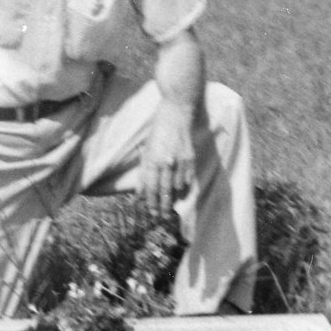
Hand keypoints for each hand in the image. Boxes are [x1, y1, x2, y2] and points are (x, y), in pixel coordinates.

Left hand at [140, 101, 195, 219]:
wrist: (176, 113)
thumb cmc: (158, 130)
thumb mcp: (147, 149)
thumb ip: (144, 171)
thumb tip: (139, 191)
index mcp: (152, 160)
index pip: (150, 187)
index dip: (150, 202)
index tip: (151, 212)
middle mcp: (166, 163)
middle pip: (163, 190)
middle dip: (162, 206)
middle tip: (161, 217)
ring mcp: (179, 161)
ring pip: (177, 187)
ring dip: (173, 199)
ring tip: (171, 210)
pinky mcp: (190, 157)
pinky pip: (188, 177)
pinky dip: (184, 187)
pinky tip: (181, 193)